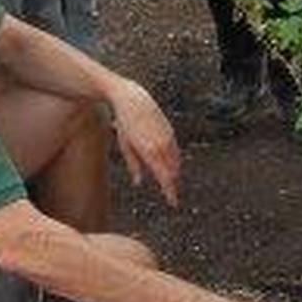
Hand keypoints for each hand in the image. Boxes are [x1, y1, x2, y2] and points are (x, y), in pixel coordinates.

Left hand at [109, 80, 180, 205]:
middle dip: (173, 185)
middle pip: (173, 171)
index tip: (173, 202)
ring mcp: (168, 137)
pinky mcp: (170, 131)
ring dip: (175, 173)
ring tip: (171, 184)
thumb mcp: (126, 146)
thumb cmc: (125, 123)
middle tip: (172, 197)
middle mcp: (162, 145)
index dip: (170, 191)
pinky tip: (171, 166)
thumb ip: (134, 165)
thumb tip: (138, 182)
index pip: (165, 177)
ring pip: (176, 161)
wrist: (132, 99)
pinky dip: (174, 161)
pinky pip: (176, 151)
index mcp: (150, 151)